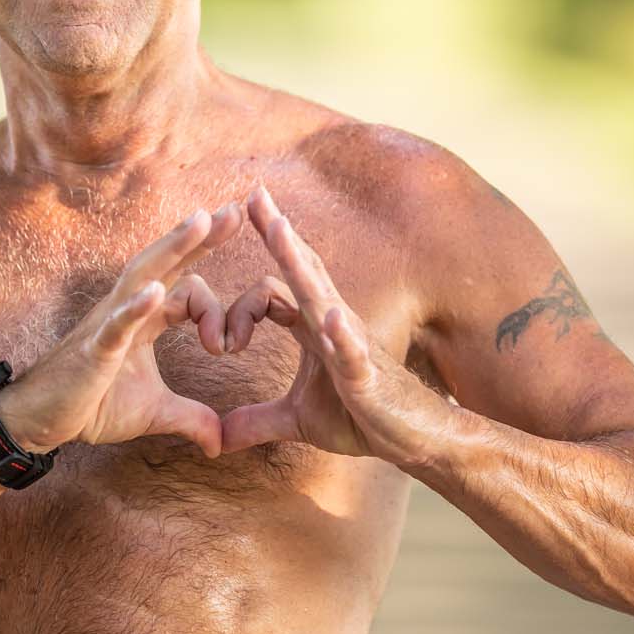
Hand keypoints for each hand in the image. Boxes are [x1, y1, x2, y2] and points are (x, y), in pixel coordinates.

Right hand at [0, 203, 246, 457]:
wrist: (41, 422)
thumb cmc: (92, 405)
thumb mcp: (154, 413)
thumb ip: (191, 419)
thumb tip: (221, 444)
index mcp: (146, 318)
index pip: (187, 289)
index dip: (216, 311)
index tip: (232, 346)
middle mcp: (128, 309)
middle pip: (168, 262)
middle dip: (201, 236)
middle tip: (237, 208)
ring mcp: (109, 323)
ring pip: (143, 275)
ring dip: (173, 247)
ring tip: (201, 221)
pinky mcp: (93, 349)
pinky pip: (116, 324)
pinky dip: (135, 307)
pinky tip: (154, 290)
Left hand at [219, 185, 452, 462]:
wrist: (414, 441)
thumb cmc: (362, 418)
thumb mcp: (299, 422)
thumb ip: (258, 421)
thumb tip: (219, 437)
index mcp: (310, 328)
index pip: (271, 293)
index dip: (238, 311)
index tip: (219, 344)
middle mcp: (330, 323)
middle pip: (300, 269)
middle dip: (277, 232)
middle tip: (254, 193)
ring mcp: (351, 343)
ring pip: (321, 295)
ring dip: (299, 263)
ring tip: (280, 231)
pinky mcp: (367, 373)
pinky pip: (353, 348)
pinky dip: (341, 333)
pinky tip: (329, 317)